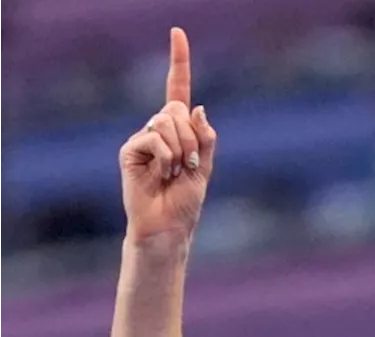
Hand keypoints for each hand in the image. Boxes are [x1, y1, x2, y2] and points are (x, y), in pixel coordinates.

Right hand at [119, 28, 216, 241]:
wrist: (167, 227)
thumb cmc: (185, 201)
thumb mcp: (206, 167)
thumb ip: (205, 138)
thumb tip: (197, 106)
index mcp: (179, 130)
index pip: (177, 88)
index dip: (179, 61)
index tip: (177, 32)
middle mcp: (159, 128)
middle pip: (177, 109)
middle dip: (192, 138)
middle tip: (188, 165)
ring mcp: (142, 138)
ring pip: (167, 123)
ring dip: (181, 150)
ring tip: (174, 173)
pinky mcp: (129, 150)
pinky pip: (154, 138)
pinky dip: (166, 157)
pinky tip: (161, 175)